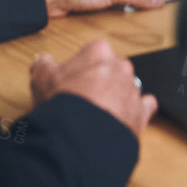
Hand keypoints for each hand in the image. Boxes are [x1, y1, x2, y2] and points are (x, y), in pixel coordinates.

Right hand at [30, 38, 156, 136]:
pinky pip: (145, 106)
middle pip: (112, 69)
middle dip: (101, 80)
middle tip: (85, 96)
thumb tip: (41, 60)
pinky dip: (137, 111)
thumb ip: (43, 65)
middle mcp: (120, 66)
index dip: (82, 67)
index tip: (74, 78)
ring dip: (116, 96)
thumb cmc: (64, 102)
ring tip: (99, 113)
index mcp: (99, 52)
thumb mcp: (42, 78)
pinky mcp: (141, 112)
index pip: (93, 52)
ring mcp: (132, 89)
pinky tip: (125, 117)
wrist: (81, 133)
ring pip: (126, 87)